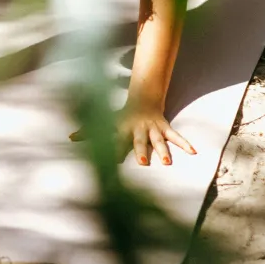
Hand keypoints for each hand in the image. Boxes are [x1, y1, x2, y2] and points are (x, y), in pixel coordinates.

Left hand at [71, 104, 195, 165]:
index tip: (112, 162)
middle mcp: (138, 130)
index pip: (117, 141)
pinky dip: (184, 143)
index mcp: (123, 129)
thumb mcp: (105, 121)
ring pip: (158, 141)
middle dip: (141, 151)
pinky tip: (194, 152)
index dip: (114, 150)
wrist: (142, 100)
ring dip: (163, 150)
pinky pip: (176, 136)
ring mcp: (153, 129)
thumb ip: (88, 131)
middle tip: (143, 163)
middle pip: (139, 142)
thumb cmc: (121, 116)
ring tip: (168, 162)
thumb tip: (70, 137)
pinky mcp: (165, 128)